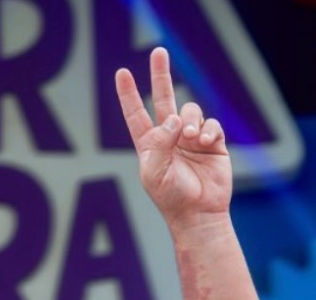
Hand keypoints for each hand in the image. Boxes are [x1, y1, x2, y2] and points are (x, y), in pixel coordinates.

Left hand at [115, 47, 230, 230]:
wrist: (198, 212)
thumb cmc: (170, 196)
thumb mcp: (154, 171)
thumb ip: (160, 143)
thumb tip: (174, 118)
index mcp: (148, 143)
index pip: (135, 113)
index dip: (128, 94)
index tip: (122, 73)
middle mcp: (169, 136)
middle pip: (163, 98)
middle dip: (160, 75)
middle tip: (159, 51)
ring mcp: (191, 138)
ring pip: (191, 111)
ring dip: (191, 120)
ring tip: (191, 138)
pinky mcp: (213, 142)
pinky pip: (211, 124)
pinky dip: (208, 130)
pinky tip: (204, 143)